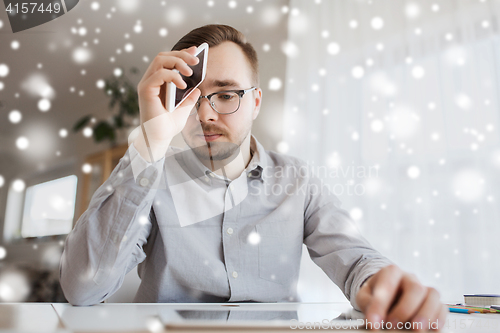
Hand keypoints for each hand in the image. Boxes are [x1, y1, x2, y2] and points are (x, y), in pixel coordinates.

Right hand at [134, 46, 200, 160]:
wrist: (160, 138)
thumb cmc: (168, 124)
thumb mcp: (184, 107)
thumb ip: (190, 95)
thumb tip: (198, 86)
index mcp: (158, 82)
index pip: (168, 60)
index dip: (182, 53)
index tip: (196, 51)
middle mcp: (150, 80)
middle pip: (164, 56)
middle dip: (182, 55)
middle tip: (196, 60)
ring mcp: (147, 84)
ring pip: (160, 60)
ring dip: (178, 62)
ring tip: (190, 72)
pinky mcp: (145, 90)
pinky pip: (159, 74)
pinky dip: (173, 76)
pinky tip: (183, 85)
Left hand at [356, 265, 447, 330]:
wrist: (385, 294)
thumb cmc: (374, 295)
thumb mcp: (365, 296)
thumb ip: (368, 305)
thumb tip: (374, 320)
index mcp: (391, 272)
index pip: (388, 283)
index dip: (381, 304)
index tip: (374, 323)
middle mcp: (410, 278)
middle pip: (415, 288)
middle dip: (405, 309)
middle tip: (393, 326)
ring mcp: (424, 288)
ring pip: (433, 295)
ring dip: (425, 315)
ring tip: (415, 330)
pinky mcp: (434, 302)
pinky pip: (442, 307)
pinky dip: (438, 319)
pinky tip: (431, 329)